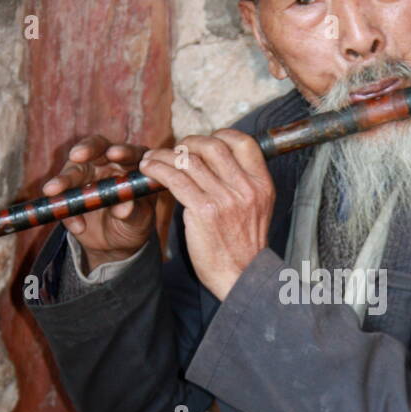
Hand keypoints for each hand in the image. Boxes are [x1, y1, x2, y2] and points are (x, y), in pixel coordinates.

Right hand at [42, 135, 155, 270]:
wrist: (115, 243)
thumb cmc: (134, 223)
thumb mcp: (139, 220)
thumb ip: (133, 212)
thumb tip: (124, 207)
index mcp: (133, 164)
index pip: (130, 152)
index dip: (122, 151)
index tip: (113, 154)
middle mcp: (109, 162)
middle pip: (97, 148)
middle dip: (86, 150)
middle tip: (76, 156)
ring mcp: (87, 174)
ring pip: (73, 170)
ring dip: (63, 180)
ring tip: (52, 191)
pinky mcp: (69, 189)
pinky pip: (63, 196)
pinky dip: (66, 210)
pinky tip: (77, 226)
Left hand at [138, 129, 274, 300]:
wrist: (241, 276)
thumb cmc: (244, 247)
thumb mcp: (256, 210)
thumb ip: (242, 185)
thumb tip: (216, 164)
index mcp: (261, 184)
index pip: (243, 143)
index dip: (220, 135)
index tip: (203, 141)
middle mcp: (245, 188)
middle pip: (213, 146)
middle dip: (188, 143)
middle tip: (176, 150)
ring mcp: (225, 199)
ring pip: (190, 160)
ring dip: (165, 154)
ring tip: (152, 158)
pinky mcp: (203, 212)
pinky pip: (175, 180)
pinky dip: (158, 169)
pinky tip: (149, 170)